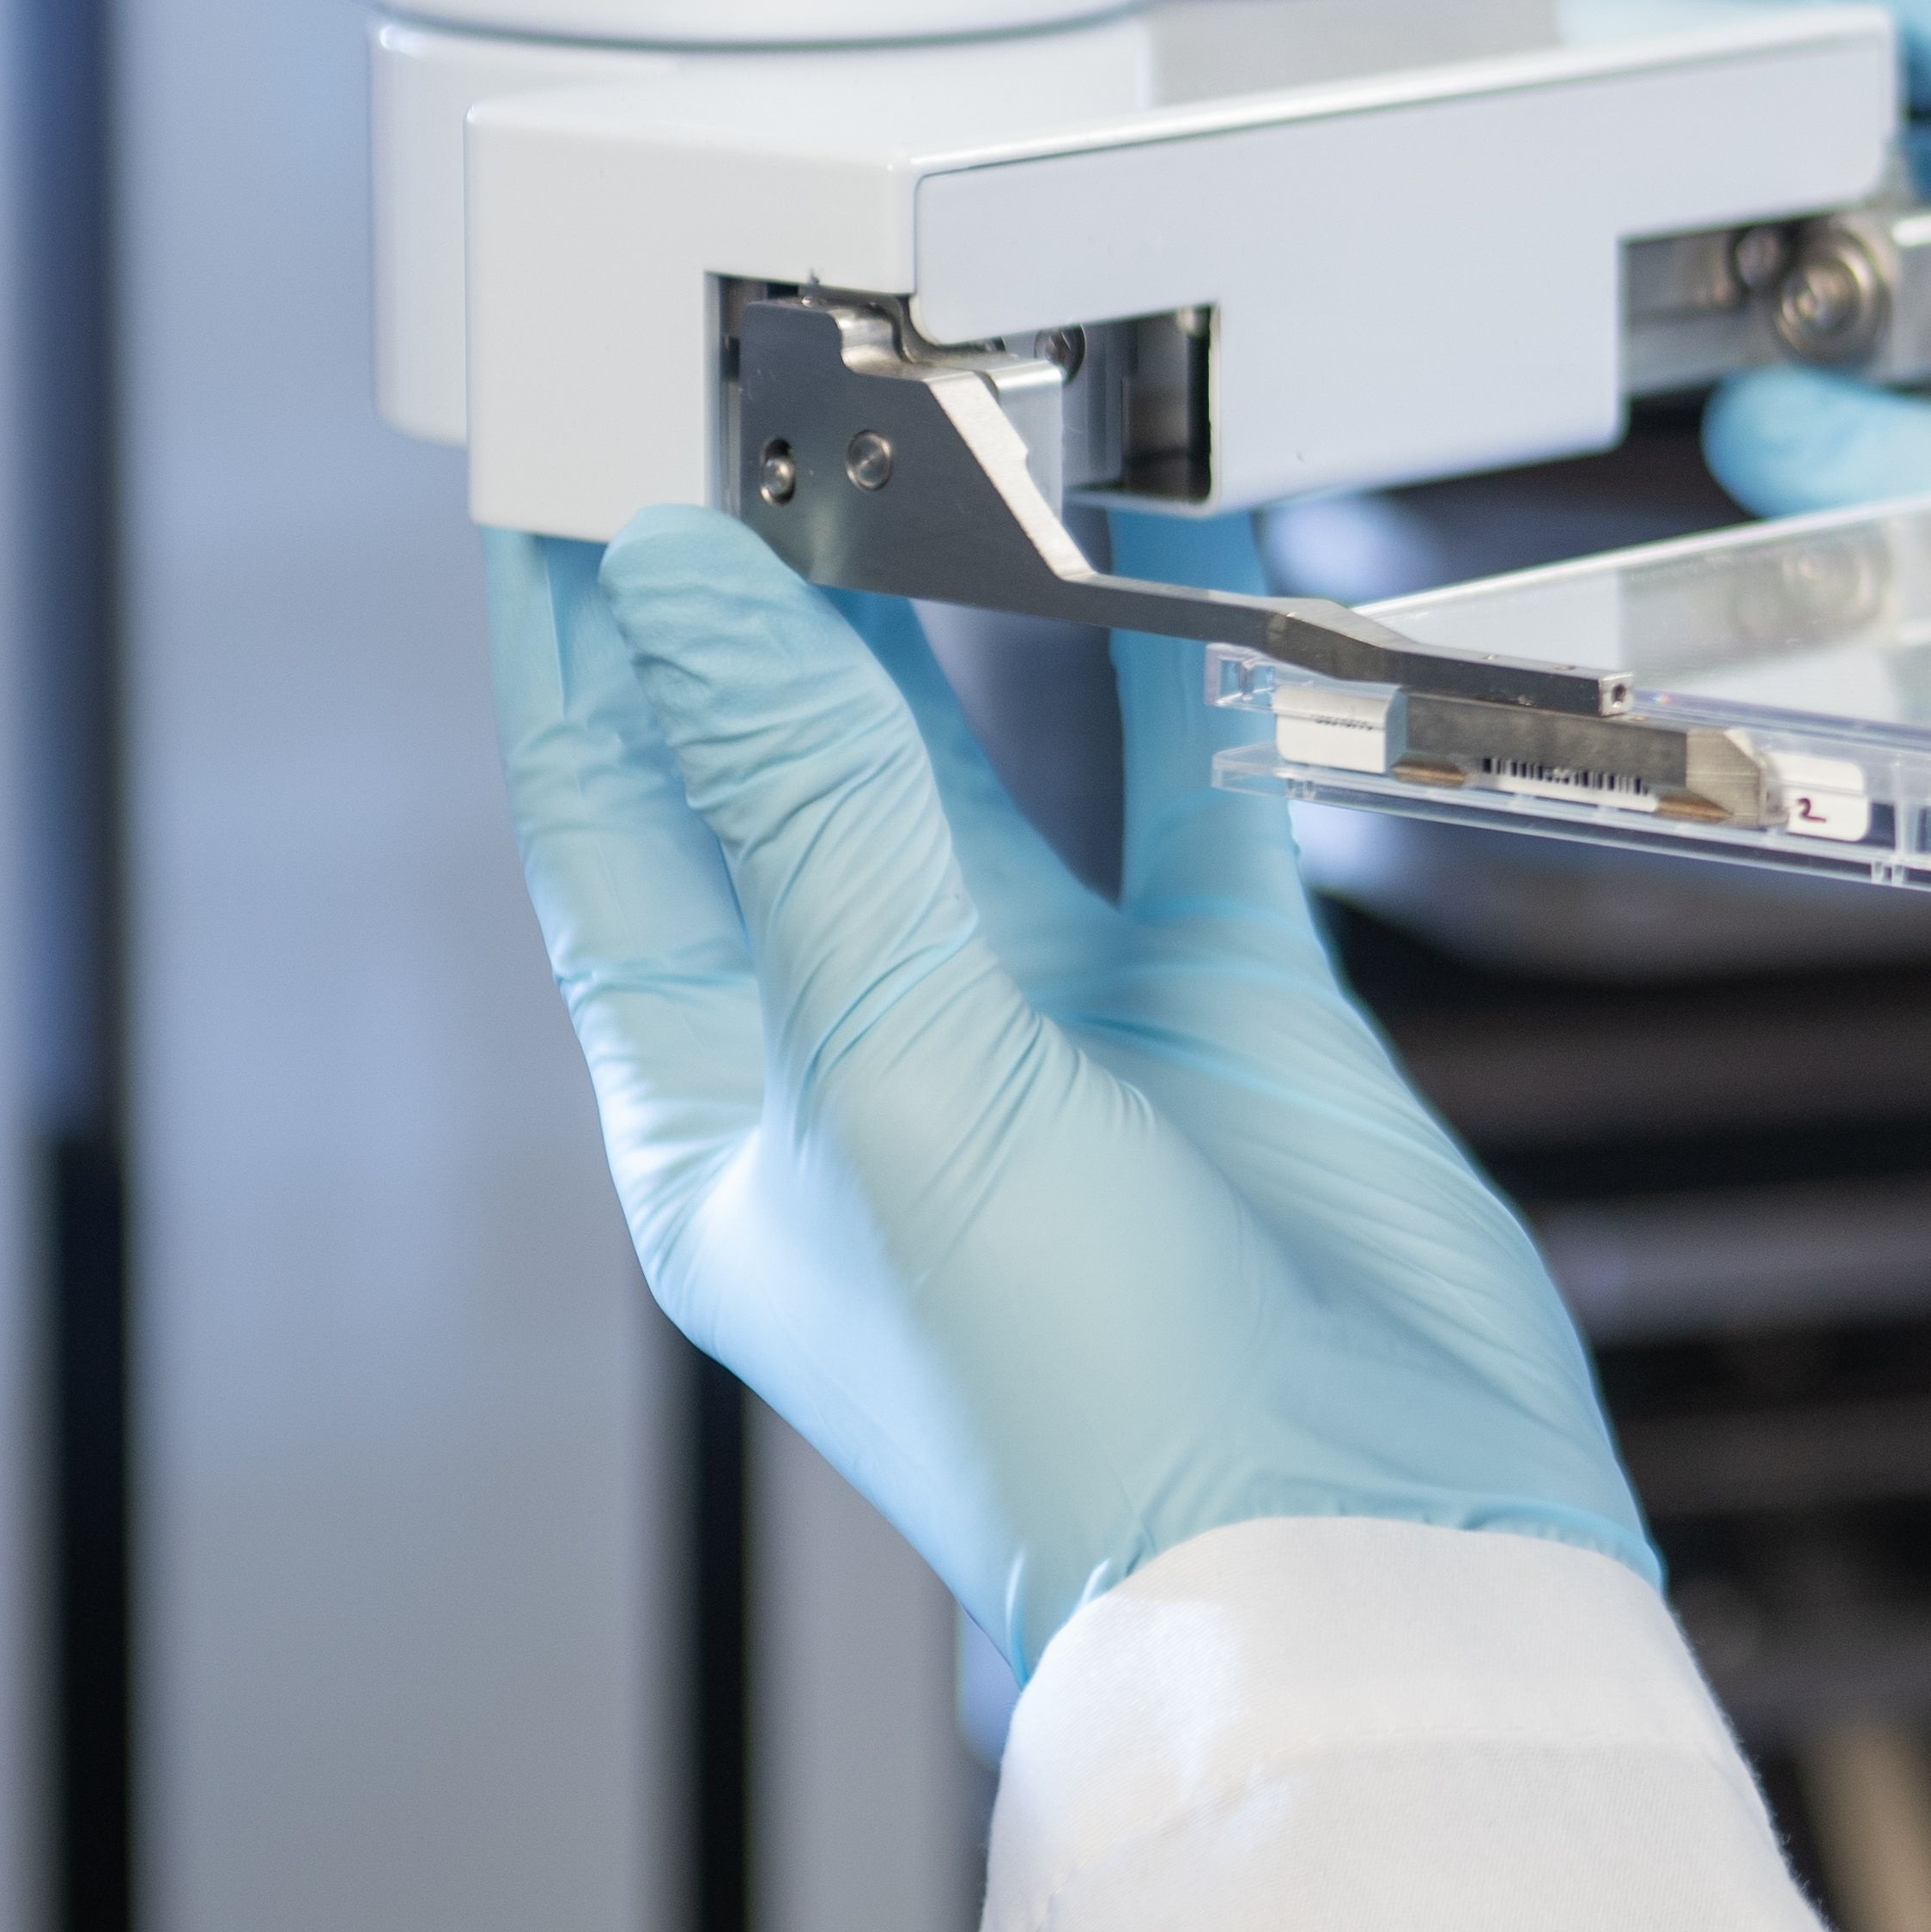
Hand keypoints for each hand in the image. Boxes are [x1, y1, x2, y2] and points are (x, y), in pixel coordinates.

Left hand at [492, 506, 1643, 1668]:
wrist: (1357, 1550)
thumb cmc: (1080, 1407)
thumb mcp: (898, 1076)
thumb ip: (807, 810)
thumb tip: (676, 585)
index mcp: (725, 1103)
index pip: (613, 811)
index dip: (582, 635)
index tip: (573, 454)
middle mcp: (875, 1050)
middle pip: (790, 761)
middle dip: (768, 580)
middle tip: (763, 380)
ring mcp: (1057, 1027)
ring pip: (987, 754)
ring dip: (968, 599)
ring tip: (949, 420)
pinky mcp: (1228, 1014)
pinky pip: (1193, 792)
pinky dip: (1183, 663)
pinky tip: (1182, 541)